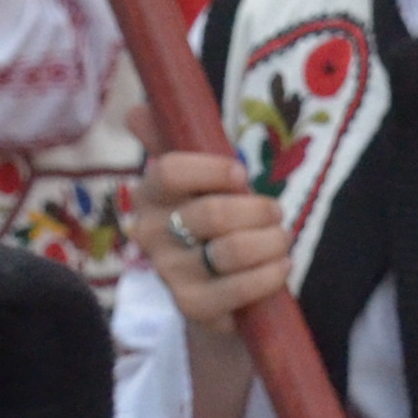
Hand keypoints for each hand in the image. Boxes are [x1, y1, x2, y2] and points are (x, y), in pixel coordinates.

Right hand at [140, 146, 293, 327]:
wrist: (210, 288)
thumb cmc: (208, 218)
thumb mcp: (192, 178)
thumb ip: (167, 139)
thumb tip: (135, 111)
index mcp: (150, 194)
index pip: (170, 172)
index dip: (212, 170)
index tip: (242, 174)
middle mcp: (150, 234)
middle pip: (211, 214)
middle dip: (257, 210)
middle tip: (276, 212)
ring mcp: (169, 273)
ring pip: (231, 250)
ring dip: (270, 241)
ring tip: (281, 239)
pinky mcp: (192, 306)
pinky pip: (237, 288)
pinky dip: (268, 275)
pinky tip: (281, 266)